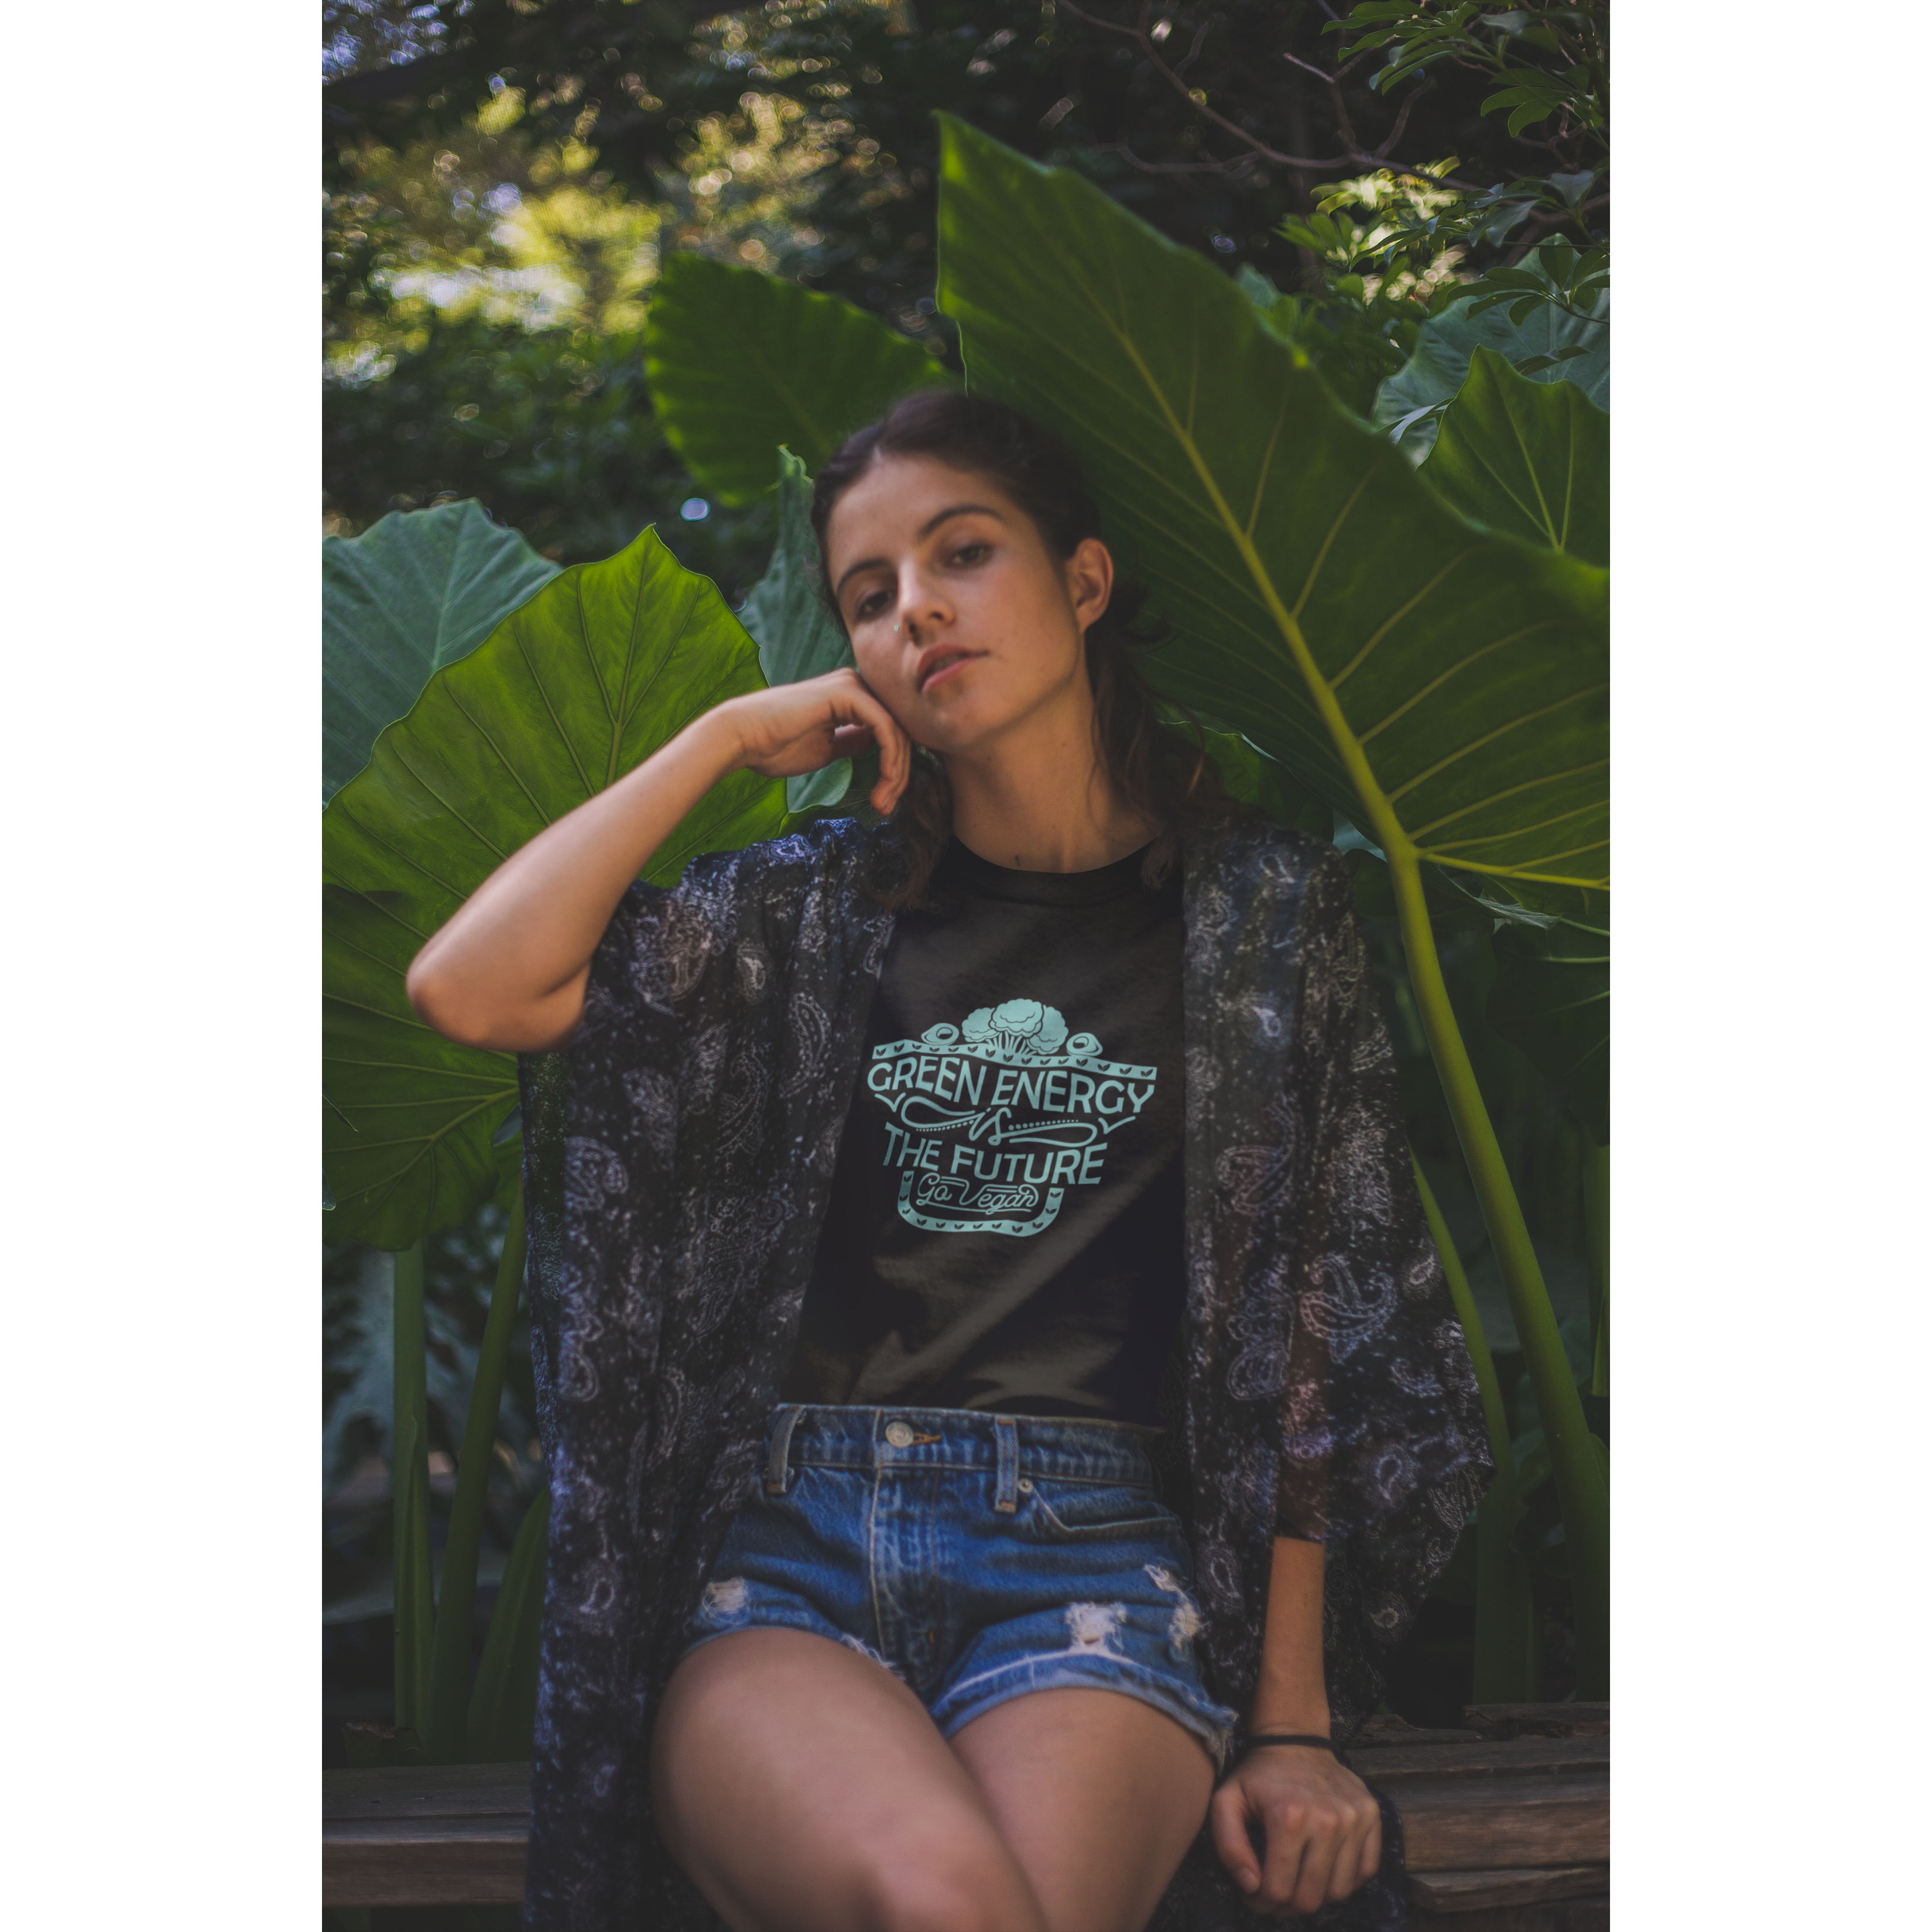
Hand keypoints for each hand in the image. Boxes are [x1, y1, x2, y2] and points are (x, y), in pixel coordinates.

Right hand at [716, 668, 912, 815]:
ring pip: (896, 731)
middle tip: (886, 807)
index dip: (894, 769)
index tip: (885, 801)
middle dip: (898, 775)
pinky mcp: (848, 692)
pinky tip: (885, 781)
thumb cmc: (774, 746)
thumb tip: (877, 745)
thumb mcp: (827, 748)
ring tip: (883, 802)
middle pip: (898, 731)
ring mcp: (852, 685)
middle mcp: (855, 684)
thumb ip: (853, 743)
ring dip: (896, 772)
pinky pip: (885, 727)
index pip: (889, 732)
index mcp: (850, 696)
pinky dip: (890, 757)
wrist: (741, 737)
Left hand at [1208, 1746, 1381, 1916]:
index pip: (1278, 1890)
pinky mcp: (1371, 1815)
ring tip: (1297, 1882)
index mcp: (1288, 1816)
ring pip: (1339, 1891)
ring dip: (1316, 1896)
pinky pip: (1365, 1870)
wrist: (1295, 1739)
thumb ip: (1228, 1846)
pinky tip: (1324, 1870)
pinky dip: (1345, 1881)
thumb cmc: (1258, 1775)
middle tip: (1274, 1895)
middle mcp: (1328, 1819)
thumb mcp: (1226, 1801)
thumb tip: (1251, 1886)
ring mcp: (1354, 1817)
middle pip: (1310, 1897)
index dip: (1260, 1902)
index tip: (1252, 1895)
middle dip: (1286, 1906)